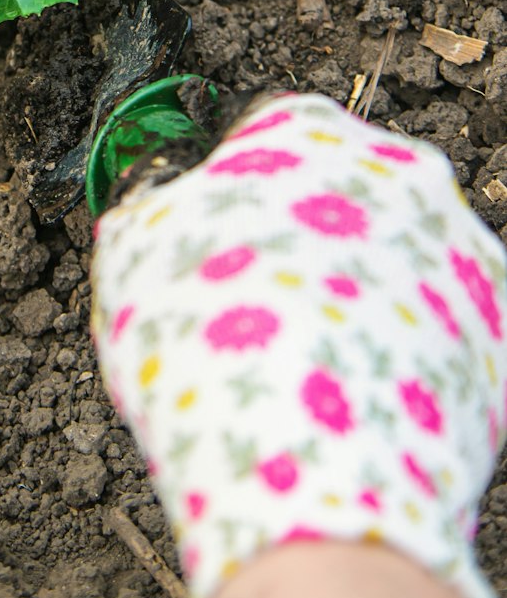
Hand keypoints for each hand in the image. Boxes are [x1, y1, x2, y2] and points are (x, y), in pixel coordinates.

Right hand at [91, 91, 506, 597]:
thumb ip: (153, 207)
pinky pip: (444, 330)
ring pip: (402, 258)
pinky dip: (408, 354)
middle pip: (346, 191)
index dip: (233, 185)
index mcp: (303, 132)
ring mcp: (462, 253)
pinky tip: (356, 397)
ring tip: (308, 365)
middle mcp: (400, 172)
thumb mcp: (128, 254)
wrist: (309, 469)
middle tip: (259, 305)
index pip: (268, 128)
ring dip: (363, 295)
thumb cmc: (210, 345)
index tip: (213, 235)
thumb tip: (160, 208)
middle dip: (309, 237)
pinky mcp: (500, 334)